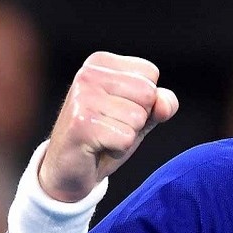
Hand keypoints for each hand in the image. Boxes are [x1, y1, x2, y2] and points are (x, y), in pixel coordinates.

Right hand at [39, 52, 178, 201]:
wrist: (68, 170)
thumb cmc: (106, 137)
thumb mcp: (140, 115)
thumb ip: (161, 103)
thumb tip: (163, 104)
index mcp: (100, 62)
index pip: (150, 73)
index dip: (144, 100)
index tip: (117, 110)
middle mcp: (88, 74)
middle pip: (147, 94)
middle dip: (138, 118)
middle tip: (110, 127)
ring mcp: (82, 98)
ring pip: (138, 117)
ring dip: (127, 136)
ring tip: (103, 137)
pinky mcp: (81, 124)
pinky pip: (127, 138)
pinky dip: (118, 149)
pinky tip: (98, 147)